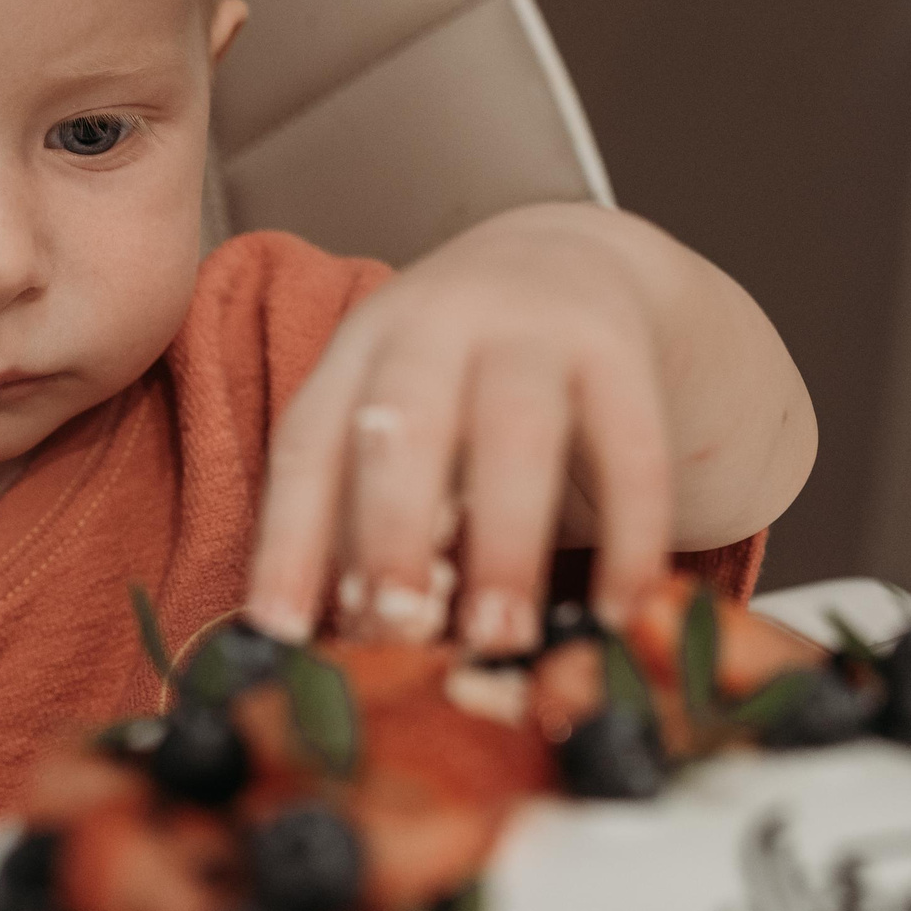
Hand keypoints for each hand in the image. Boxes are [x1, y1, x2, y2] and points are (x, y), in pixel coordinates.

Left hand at [245, 209, 680, 654]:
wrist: (568, 257)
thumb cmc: (458, 379)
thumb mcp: (397, 418)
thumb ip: (368, 518)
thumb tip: (346, 653)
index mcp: (358, 349)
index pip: (309, 445)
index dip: (287, 541)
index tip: (279, 634)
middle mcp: (434, 324)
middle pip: (404, 423)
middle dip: (394, 529)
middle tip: (395, 629)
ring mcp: (532, 328)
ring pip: (516, 432)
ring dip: (506, 541)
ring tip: (501, 639)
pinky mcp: (620, 347)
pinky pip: (631, 448)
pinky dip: (630, 534)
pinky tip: (620, 611)